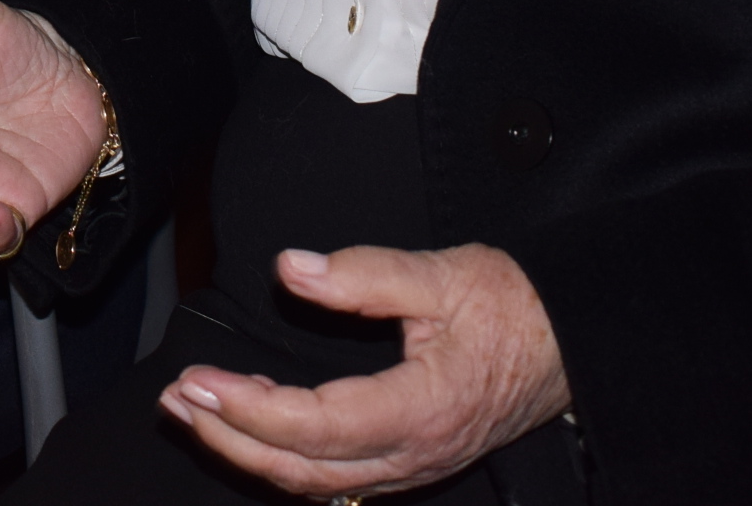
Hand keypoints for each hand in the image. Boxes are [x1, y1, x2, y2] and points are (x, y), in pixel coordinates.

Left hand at [158, 245, 570, 498]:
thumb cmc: (515, 306)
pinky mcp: (412, 461)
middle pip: (304, 469)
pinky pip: (337, 478)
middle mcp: (414, 454)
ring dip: (249, 453)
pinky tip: (253, 434)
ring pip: (317, 482)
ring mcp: (414, 466)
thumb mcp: (445, 274)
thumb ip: (365, 275)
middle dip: (230, 438)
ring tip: (194, 414)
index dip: (248, 409)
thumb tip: (291, 269)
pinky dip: (285, 461)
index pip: (316, 425)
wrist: (576, 343)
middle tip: (175, 399)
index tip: (198, 379)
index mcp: (421, 409)